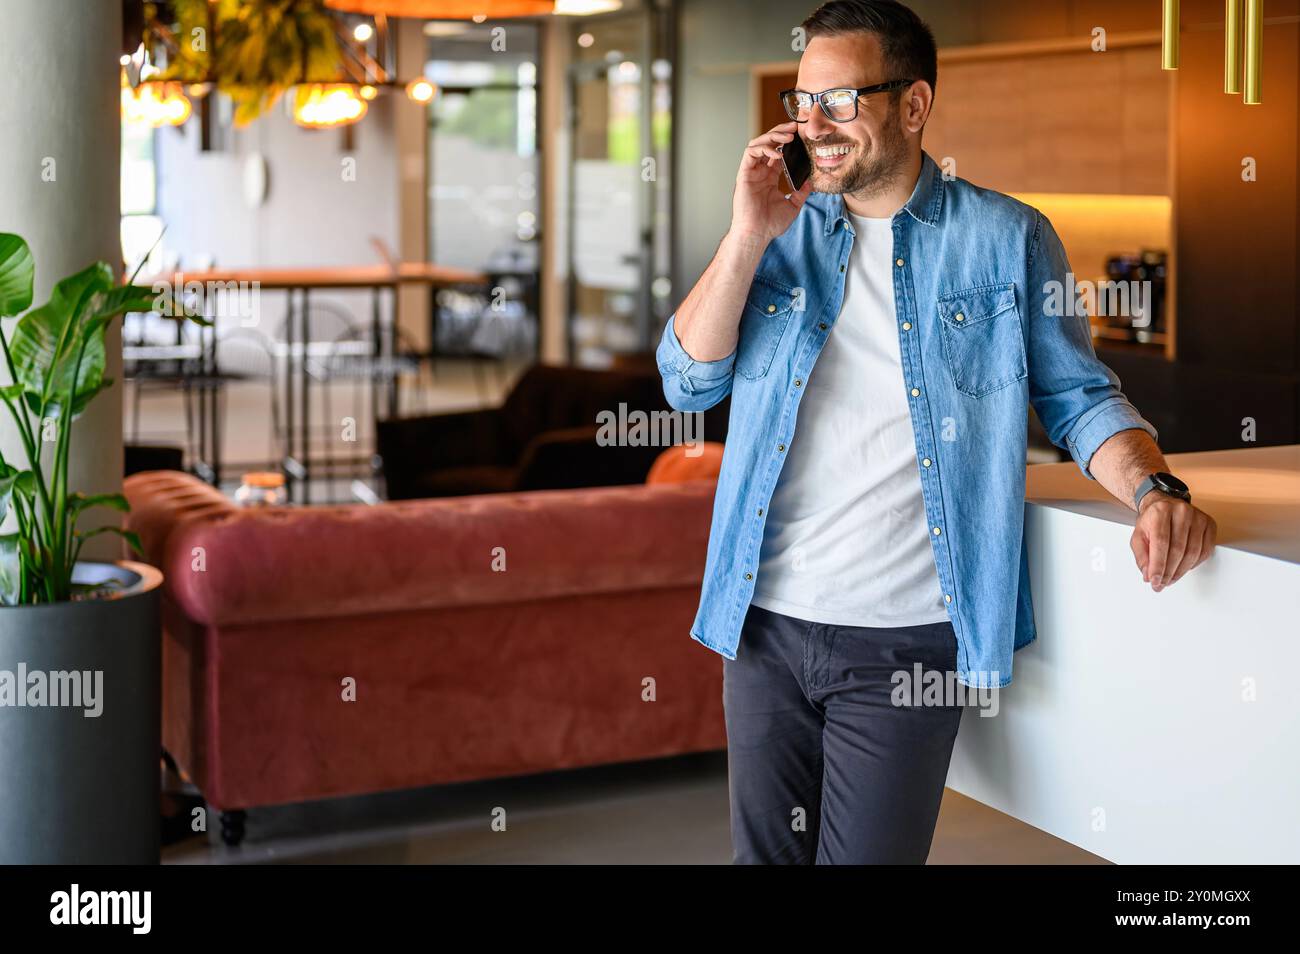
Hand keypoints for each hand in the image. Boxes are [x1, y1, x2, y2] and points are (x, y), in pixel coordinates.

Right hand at [731, 122, 813, 244]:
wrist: (757, 234)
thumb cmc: (770, 224)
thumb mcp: (793, 206)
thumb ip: (801, 192)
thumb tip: (811, 181)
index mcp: (769, 178)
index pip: (778, 153)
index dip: (788, 142)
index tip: (801, 136)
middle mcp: (759, 172)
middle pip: (768, 144)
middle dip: (780, 132)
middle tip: (795, 126)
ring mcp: (751, 172)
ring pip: (758, 144)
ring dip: (772, 136)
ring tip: (788, 136)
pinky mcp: (744, 174)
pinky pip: (751, 153)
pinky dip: (764, 148)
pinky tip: (778, 153)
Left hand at [1130, 495, 1216, 591]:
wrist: (1165, 505)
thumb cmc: (1152, 521)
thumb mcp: (1138, 535)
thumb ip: (1141, 556)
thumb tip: (1148, 575)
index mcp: (1160, 512)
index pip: (1161, 543)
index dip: (1158, 565)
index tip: (1155, 581)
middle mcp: (1181, 511)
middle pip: (1178, 549)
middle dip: (1169, 572)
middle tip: (1162, 584)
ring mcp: (1198, 517)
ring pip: (1193, 552)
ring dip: (1181, 571)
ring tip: (1171, 579)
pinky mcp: (1210, 524)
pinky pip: (1205, 551)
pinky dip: (1194, 564)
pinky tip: (1184, 568)